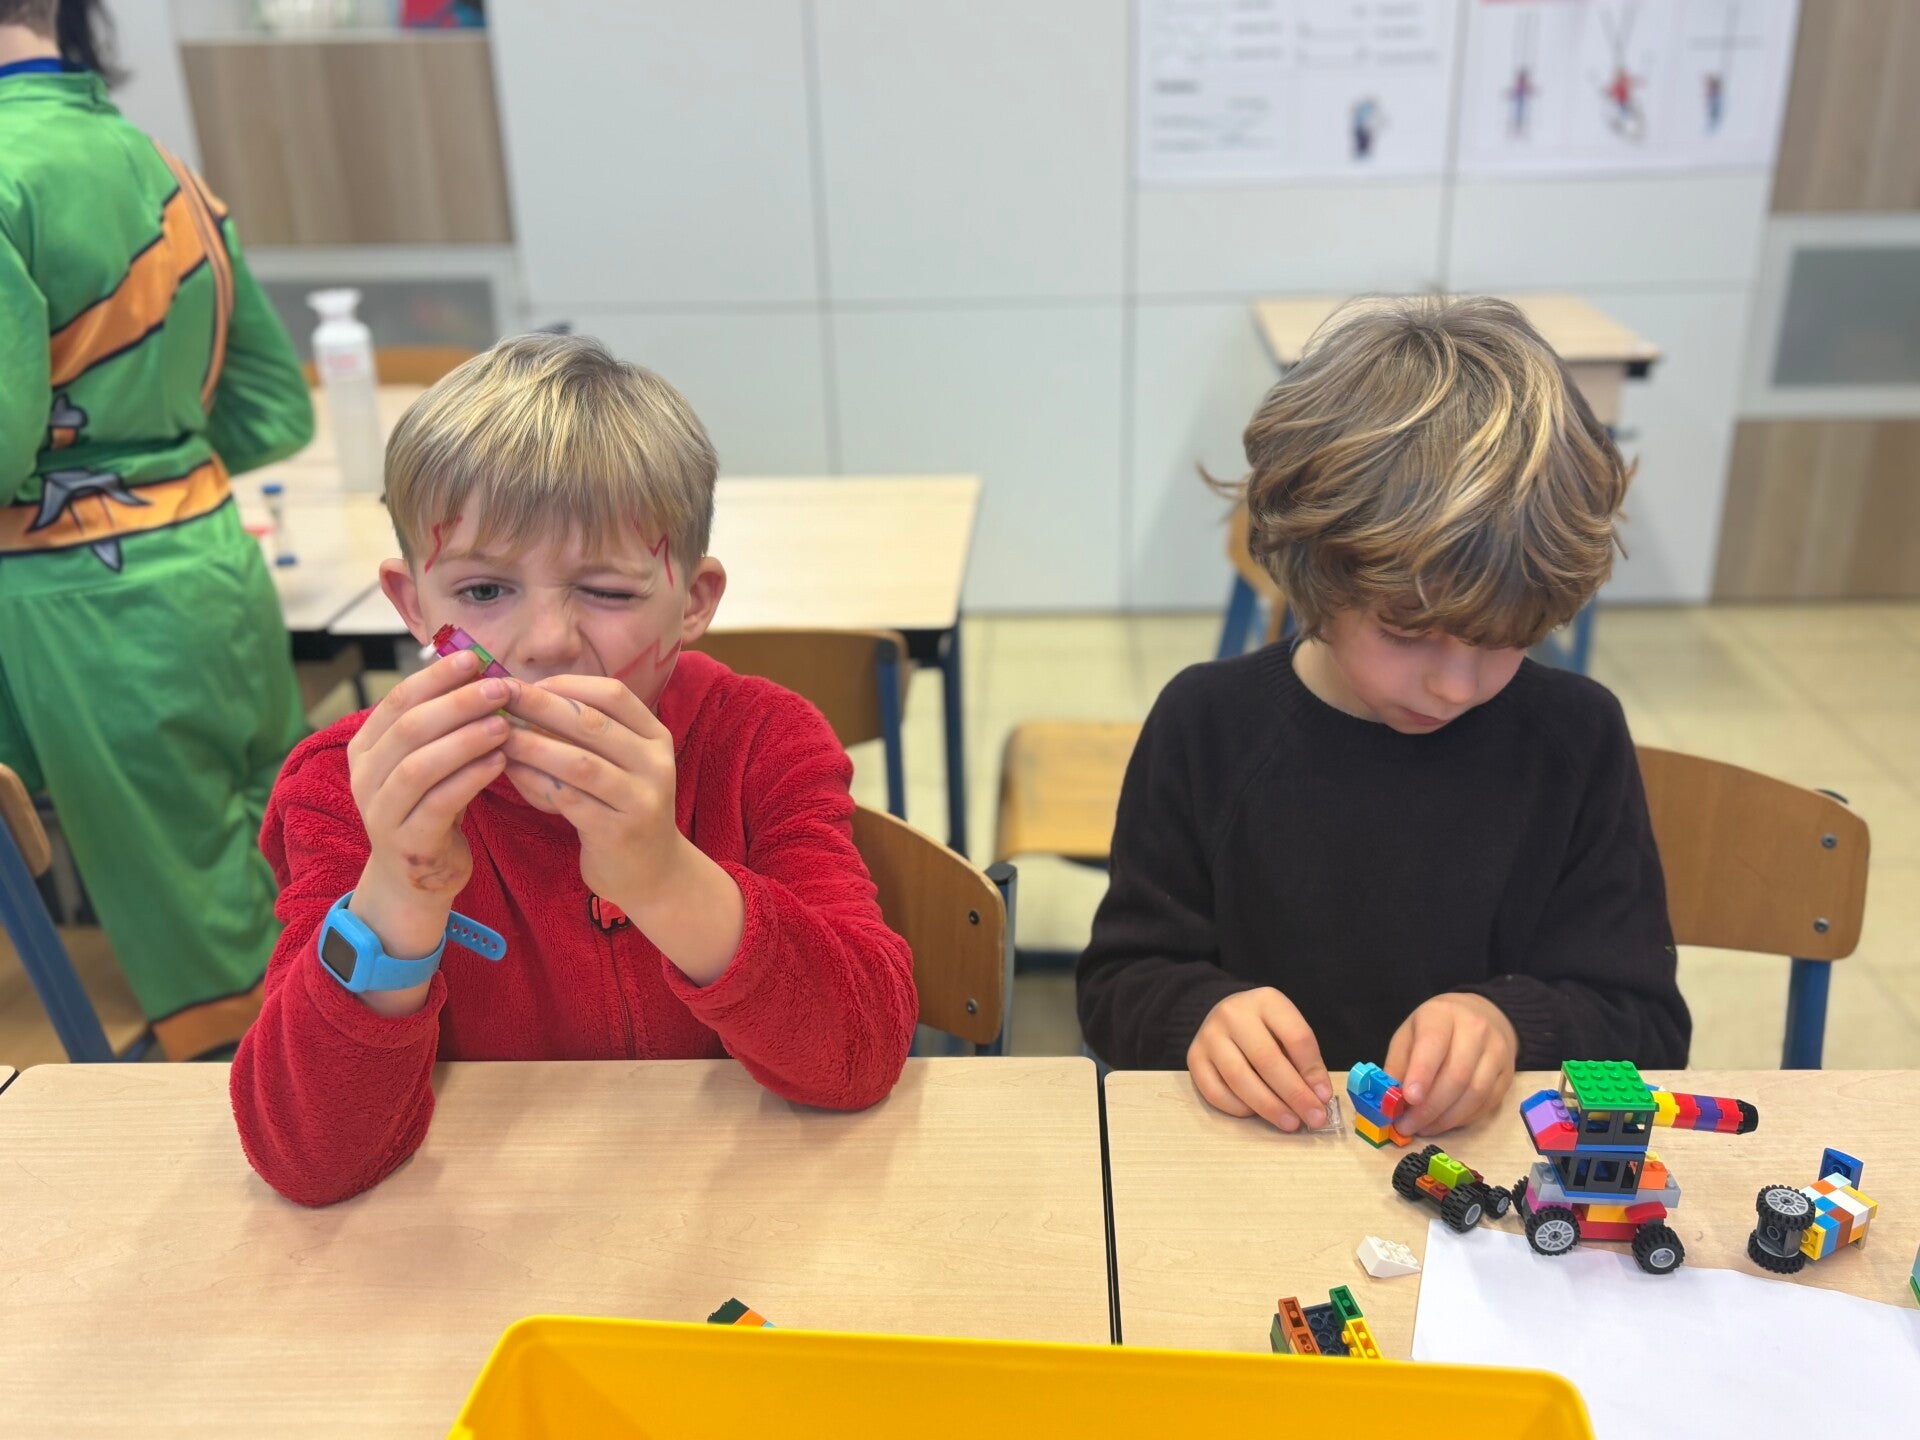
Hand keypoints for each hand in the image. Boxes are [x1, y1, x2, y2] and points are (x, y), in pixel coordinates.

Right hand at [348, 648, 509, 918]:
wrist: (416, 877)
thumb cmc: (431, 806)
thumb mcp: (430, 760)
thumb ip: (443, 722)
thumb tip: (480, 667)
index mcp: (366, 747)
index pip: (398, 700)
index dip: (437, 677)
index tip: (476, 658)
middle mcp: (364, 777)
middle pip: (409, 728)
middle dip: (458, 703)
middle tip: (501, 688)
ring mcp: (381, 812)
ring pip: (420, 766)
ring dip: (465, 740)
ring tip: (504, 724)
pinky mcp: (406, 843)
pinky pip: (438, 804)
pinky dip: (470, 779)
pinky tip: (500, 762)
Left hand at [500, 675, 680, 905]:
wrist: (652, 873)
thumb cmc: (622, 809)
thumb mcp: (620, 765)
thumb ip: (587, 735)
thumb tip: (525, 698)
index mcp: (656, 738)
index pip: (613, 695)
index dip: (567, 684)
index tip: (526, 684)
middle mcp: (655, 764)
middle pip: (593, 723)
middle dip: (541, 706)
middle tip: (500, 697)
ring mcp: (640, 799)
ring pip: (579, 762)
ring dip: (533, 745)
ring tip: (496, 736)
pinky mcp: (618, 831)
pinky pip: (568, 800)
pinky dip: (535, 783)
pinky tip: (510, 773)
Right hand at [1186, 988, 1331, 1132]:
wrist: (1225, 1014)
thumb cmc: (1266, 1028)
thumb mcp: (1288, 1030)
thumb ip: (1304, 1060)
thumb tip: (1317, 1098)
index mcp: (1266, 1001)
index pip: (1295, 1037)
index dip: (1313, 1071)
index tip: (1325, 1097)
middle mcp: (1233, 1014)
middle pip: (1266, 1059)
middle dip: (1294, 1094)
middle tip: (1313, 1119)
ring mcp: (1209, 1035)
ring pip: (1239, 1077)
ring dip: (1268, 1106)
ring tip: (1290, 1123)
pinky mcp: (1194, 1057)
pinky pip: (1215, 1091)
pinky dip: (1238, 1108)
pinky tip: (1256, 1114)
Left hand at [1384, 992, 1517, 1135]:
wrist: (1482, 1016)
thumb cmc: (1436, 1028)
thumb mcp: (1409, 1034)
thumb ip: (1397, 1064)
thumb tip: (1388, 1099)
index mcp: (1442, 1015)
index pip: (1434, 1044)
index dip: (1421, 1074)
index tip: (1408, 1099)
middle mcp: (1475, 1030)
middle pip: (1456, 1076)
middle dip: (1429, 1108)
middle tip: (1407, 1126)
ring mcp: (1497, 1052)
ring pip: (1475, 1094)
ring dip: (1446, 1119)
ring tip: (1423, 1128)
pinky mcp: (1508, 1074)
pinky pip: (1487, 1104)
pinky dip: (1463, 1119)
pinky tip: (1444, 1123)